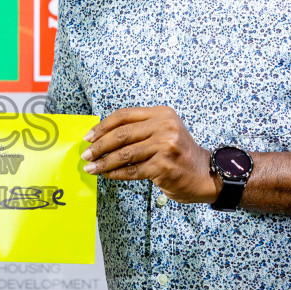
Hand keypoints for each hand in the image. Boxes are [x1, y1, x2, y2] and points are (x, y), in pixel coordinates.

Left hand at [81, 106, 219, 203]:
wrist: (204, 174)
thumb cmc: (178, 154)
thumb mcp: (163, 132)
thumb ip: (138, 130)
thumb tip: (101, 137)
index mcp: (162, 114)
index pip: (124, 115)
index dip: (102, 126)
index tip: (88, 137)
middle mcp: (165, 127)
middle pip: (121, 134)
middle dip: (99, 146)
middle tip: (86, 155)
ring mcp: (165, 146)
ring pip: (125, 154)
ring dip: (104, 162)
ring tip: (91, 168)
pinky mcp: (163, 165)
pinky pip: (132, 170)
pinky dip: (116, 173)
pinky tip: (107, 175)